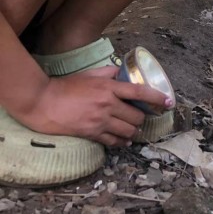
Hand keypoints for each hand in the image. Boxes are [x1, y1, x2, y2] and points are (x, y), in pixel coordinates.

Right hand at [16, 66, 169, 145]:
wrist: (43, 102)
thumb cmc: (65, 86)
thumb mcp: (88, 74)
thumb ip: (107, 73)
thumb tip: (120, 72)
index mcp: (108, 88)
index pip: (139, 92)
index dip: (156, 98)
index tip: (168, 102)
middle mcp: (107, 105)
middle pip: (136, 116)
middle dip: (142, 118)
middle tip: (142, 117)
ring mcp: (100, 121)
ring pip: (127, 130)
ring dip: (133, 131)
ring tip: (134, 130)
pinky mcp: (91, 133)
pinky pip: (113, 141)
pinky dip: (121, 142)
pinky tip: (123, 141)